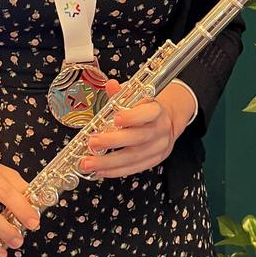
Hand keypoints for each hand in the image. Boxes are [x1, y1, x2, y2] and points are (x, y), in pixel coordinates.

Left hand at [79, 78, 195, 178]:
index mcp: (157, 110)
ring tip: (89, 162)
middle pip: (138, 138)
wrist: (166, 121)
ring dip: (109, 162)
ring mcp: (158, 147)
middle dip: (112, 142)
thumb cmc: (146, 108)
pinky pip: (134, 168)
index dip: (132, 117)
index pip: (148, 113)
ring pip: (134, 157)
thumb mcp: (136, 96)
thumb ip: (121, 93)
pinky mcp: (154, 160)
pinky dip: (116, 170)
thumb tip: (111, 85)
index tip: (116, 118)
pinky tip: (101, 170)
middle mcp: (160, 129)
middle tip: (92, 142)